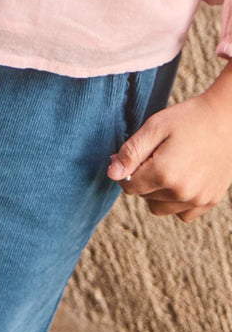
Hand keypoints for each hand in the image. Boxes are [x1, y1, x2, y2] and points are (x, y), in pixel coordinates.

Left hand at [107, 65, 231, 221]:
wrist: (229, 118)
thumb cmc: (190, 118)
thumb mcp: (155, 127)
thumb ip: (130, 153)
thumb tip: (112, 174)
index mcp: (164, 173)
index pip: (128, 187)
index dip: (128, 171)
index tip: (137, 157)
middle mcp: (181, 192)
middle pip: (144, 198)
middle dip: (144, 180)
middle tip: (158, 157)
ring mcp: (198, 199)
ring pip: (160, 208)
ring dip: (158, 194)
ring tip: (171, 168)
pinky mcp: (210, 200)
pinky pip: (182, 214)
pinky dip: (177, 202)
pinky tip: (183, 181)